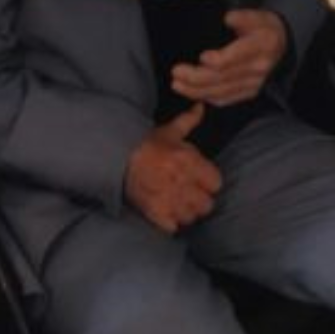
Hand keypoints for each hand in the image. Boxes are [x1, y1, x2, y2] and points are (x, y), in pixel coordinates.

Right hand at [124, 104, 221, 233]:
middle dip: (200, 199)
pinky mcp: (155, 213)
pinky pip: (174, 227)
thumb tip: (202, 106)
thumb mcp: (170, 130)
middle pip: (207, 204)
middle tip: (191, 192)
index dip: (210, 181)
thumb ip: (189, 120)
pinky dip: (171, 222)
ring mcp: (168, 199)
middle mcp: (181, 181)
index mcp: (188, 161)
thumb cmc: (148, 145)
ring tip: (179, 202)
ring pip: (191, 217)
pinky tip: (167, 211)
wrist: (119, 158)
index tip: (202, 179)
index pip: (216, 183)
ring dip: (187, 211)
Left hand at [171, 9, 287, 106]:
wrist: (281, 44)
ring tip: (177, 84)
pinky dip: (207, 98)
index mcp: (262, 45)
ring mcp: (254, 83)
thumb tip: (228, 18)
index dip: (218, 59)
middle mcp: (258, 68)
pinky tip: (191, 93)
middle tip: (176, 72)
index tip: (201, 56)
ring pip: (222, 92)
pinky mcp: (249, 92)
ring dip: (196, 91)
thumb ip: (242, 16)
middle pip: (224, 77)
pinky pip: (226, 99)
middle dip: (197, 78)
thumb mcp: (257, 14)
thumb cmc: (263, 26)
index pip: (237, 57)